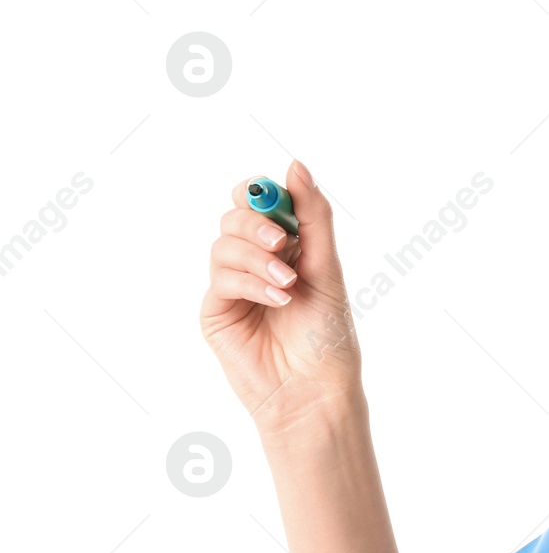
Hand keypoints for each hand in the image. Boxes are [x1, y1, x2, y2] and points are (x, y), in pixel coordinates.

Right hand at [200, 160, 362, 431]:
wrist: (315, 388)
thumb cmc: (327, 334)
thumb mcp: (326, 266)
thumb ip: (312, 216)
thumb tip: (295, 164)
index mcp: (285, 246)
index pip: (257, 201)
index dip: (261, 192)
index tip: (275, 197)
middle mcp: (255, 262)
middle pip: (232, 216)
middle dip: (255, 223)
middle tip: (281, 241)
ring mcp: (232, 286)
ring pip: (223, 245)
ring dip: (257, 258)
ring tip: (288, 284)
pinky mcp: (216, 311)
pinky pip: (221, 279)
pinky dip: (250, 283)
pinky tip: (278, 300)